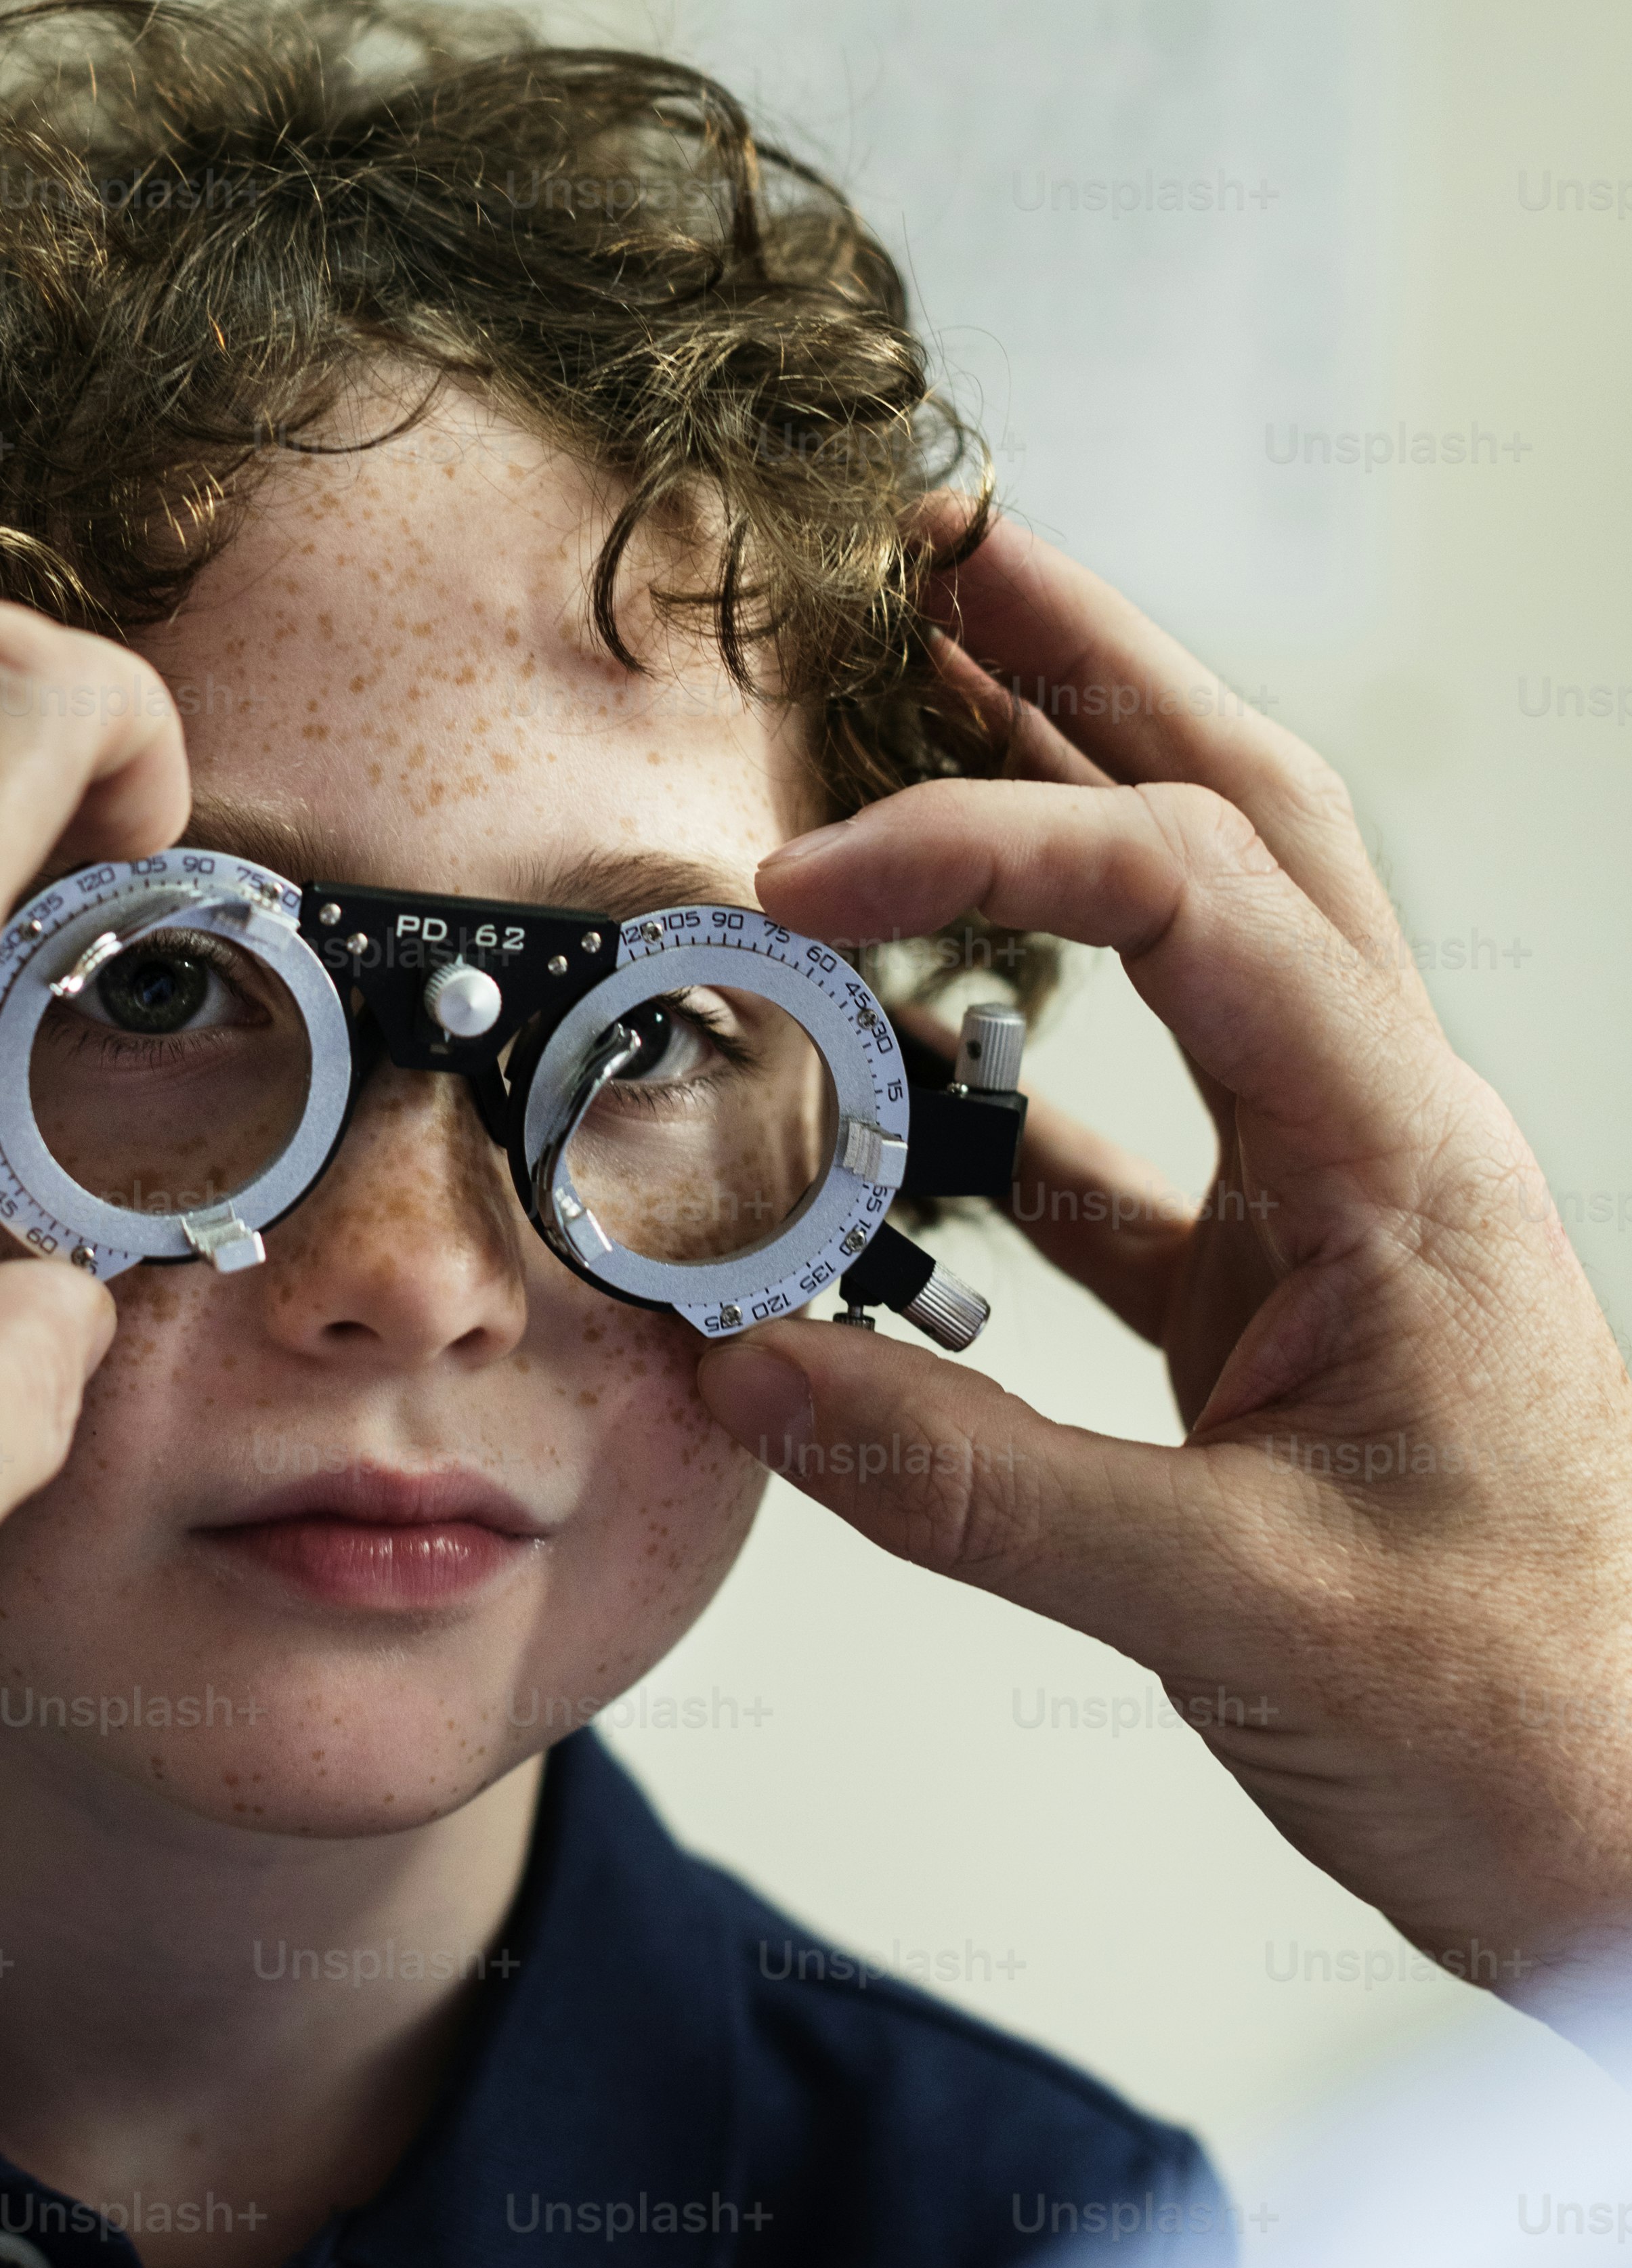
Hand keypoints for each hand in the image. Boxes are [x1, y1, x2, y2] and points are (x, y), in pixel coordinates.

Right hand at [697, 511, 1631, 1997]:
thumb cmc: (1524, 1720)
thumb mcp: (1247, 1607)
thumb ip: (977, 1487)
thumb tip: (743, 1368)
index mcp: (1402, 1160)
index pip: (1188, 900)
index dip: (981, 846)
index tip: (798, 875)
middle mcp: (1380, 1139)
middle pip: (1244, 821)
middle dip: (1092, 664)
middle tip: (944, 547)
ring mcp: (1334, 1213)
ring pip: (1201, 948)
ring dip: (1062, 822)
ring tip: (920, 717)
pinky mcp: (1279, 1306)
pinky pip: (1131, 1147)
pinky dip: (1010, 1085)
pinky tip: (906, 1072)